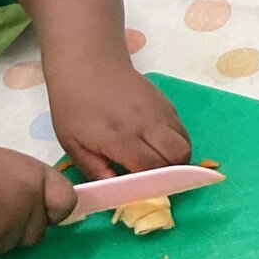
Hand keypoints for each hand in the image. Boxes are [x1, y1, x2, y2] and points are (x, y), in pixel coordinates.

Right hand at [0, 141, 74, 258]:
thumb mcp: (6, 168)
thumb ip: (27, 187)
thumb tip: (41, 211)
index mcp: (36, 174)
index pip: (67, 201)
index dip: (55, 211)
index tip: (43, 212)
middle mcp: (29, 199)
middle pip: (38, 233)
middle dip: (18, 230)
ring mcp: (9, 222)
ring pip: (11, 246)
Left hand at [47, 63, 188, 180]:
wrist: (88, 65)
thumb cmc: (74, 106)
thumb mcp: (73, 144)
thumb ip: (96, 170)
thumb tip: (117, 192)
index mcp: (120, 137)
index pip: (151, 168)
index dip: (153, 185)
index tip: (145, 193)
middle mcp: (146, 124)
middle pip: (178, 157)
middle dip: (172, 174)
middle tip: (155, 178)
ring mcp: (160, 111)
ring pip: (185, 143)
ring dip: (177, 158)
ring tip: (157, 162)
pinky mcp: (166, 103)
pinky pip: (181, 129)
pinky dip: (175, 142)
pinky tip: (156, 144)